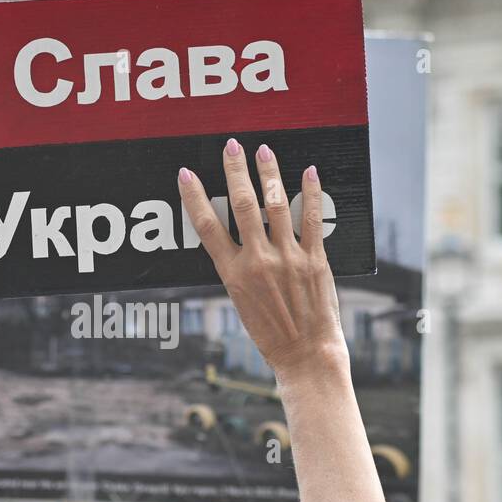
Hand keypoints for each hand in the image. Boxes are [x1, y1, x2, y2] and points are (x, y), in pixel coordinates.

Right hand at [178, 139, 346, 380]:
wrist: (304, 355)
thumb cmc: (271, 333)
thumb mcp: (241, 302)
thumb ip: (238, 268)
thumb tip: (234, 239)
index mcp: (233, 274)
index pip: (207, 227)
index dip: (195, 197)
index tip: (187, 174)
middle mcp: (258, 262)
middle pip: (242, 206)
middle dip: (235, 171)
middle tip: (232, 146)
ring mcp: (288, 259)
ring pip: (275, 205)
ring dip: (269, 173)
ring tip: (264, 151)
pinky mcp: (315, 261)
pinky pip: (312, 220)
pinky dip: (311, 193)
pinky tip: (309, 172)